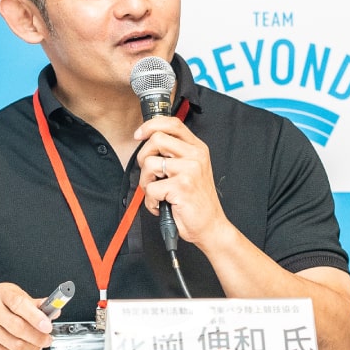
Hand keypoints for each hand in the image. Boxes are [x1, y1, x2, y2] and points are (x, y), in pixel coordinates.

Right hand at [0, 282, 55, 349]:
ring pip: (14, 343)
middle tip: (47, 340)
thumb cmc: (7, 311)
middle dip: (37, 336)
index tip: (47, 326)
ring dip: (31, 348)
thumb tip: (55, 310)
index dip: (35, 316)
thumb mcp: (23, 302)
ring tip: (38, 346)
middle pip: (18, 326)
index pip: (19, 303)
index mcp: (2, 292)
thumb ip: (39, 306)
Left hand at [134, 115, 229, 246]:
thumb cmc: (196, 199)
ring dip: (146, 182)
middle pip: (156, 139)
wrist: (210, 225)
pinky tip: (161, 204)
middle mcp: (195, 156)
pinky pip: (151, 188)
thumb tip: (148, 141)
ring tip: (157, 192)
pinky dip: (150, 201)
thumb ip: (175, 153)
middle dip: (143, 157)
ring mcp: (189, 170)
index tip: (139, 135)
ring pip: (149, 163)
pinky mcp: (182, 186)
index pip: (172, 123)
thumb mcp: (191, 169)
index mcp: (197, 148)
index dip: (151, 125)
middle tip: (151, 174)